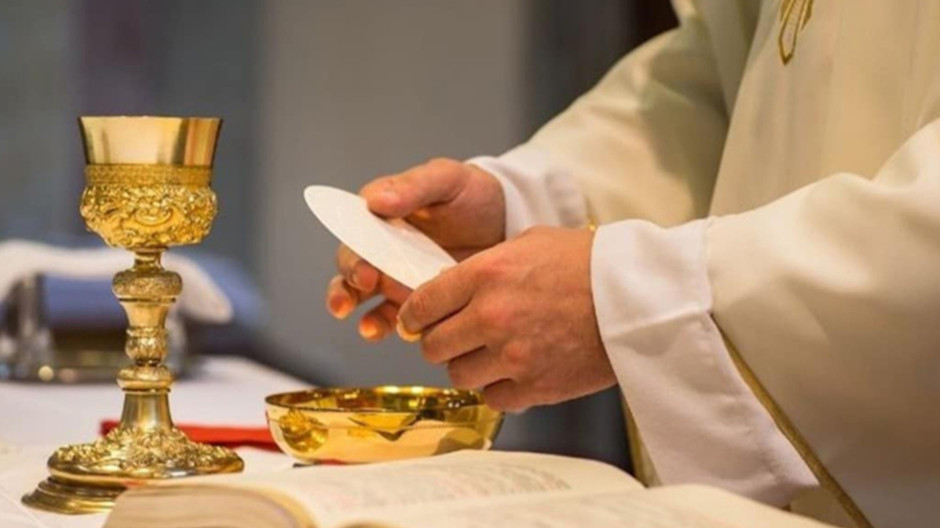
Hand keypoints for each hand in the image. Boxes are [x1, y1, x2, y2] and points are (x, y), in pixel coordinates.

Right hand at [325, 158, 504, 340]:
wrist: (508, 222)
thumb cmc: (473, 194)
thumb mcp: (447, 179)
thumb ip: (413, 186)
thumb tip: (374, 200)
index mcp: (381, 213)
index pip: (353, 232)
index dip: (352, 252)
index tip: (362, 270)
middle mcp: (380, 245)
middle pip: (352, 268)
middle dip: (349, 286)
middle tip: (366, 290)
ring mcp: (394, 274)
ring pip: (362, 296)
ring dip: (359, 313)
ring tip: (369, 328)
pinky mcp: (413, 298)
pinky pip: (390, 316)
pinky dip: (384, 326)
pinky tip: (391, 333)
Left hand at [397, 226, 614, 410]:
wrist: (637, 298)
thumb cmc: (588, 263)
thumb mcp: (530, 242)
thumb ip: (486, 264)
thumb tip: (452, 284)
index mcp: (486, 275)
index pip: (422, 304)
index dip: (414, 314)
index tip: (417, 320)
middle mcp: (491, 316)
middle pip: (432, 345)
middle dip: (439, 341)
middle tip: (454, 337)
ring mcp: (512, 356)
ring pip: (458, 374)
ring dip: (467, 365)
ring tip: (488, 354)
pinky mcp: (534, 386)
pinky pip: (491, 397)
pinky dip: (497, 387)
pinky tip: (513, 370)